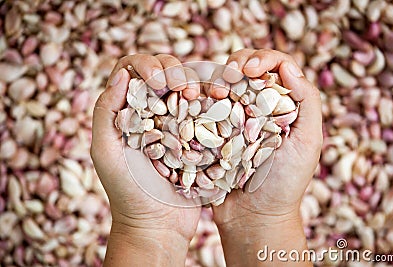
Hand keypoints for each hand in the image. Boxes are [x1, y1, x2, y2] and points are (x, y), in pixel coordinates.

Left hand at [90, 54, 200, 265]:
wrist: (159, 224)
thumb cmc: (127, 191)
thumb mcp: (106, 152)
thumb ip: (106, 112)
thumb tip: (122, 74)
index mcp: (125, 112)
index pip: (131, 70)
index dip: (144, 64)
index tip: (157, 80)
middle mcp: (150, 112)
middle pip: (161, 71)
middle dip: (171, 69)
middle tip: (180, 86)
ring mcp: (175, 123)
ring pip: (185, 85)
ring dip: (192, 82)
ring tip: (195, 95)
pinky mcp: (196, 135)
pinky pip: (203, 107)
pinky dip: (208, 99)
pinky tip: (212, 101)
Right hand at [211, 49, 322, 265]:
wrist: (252, 216)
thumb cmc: (284, 183)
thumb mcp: (308, 143)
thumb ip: (307, 103)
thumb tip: (289, 68)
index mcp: (283, 106)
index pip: (277, 66)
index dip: (264, 58)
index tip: (250, 70)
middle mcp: (258, 107)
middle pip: (248, 67)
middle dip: (239, 62)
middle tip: (232, 74)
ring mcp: (233, 118)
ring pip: (225, 81)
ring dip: (219, 76)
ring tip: (217, 88)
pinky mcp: (212, 131)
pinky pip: (206, 104)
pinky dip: (202, 96)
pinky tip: (199, 97)